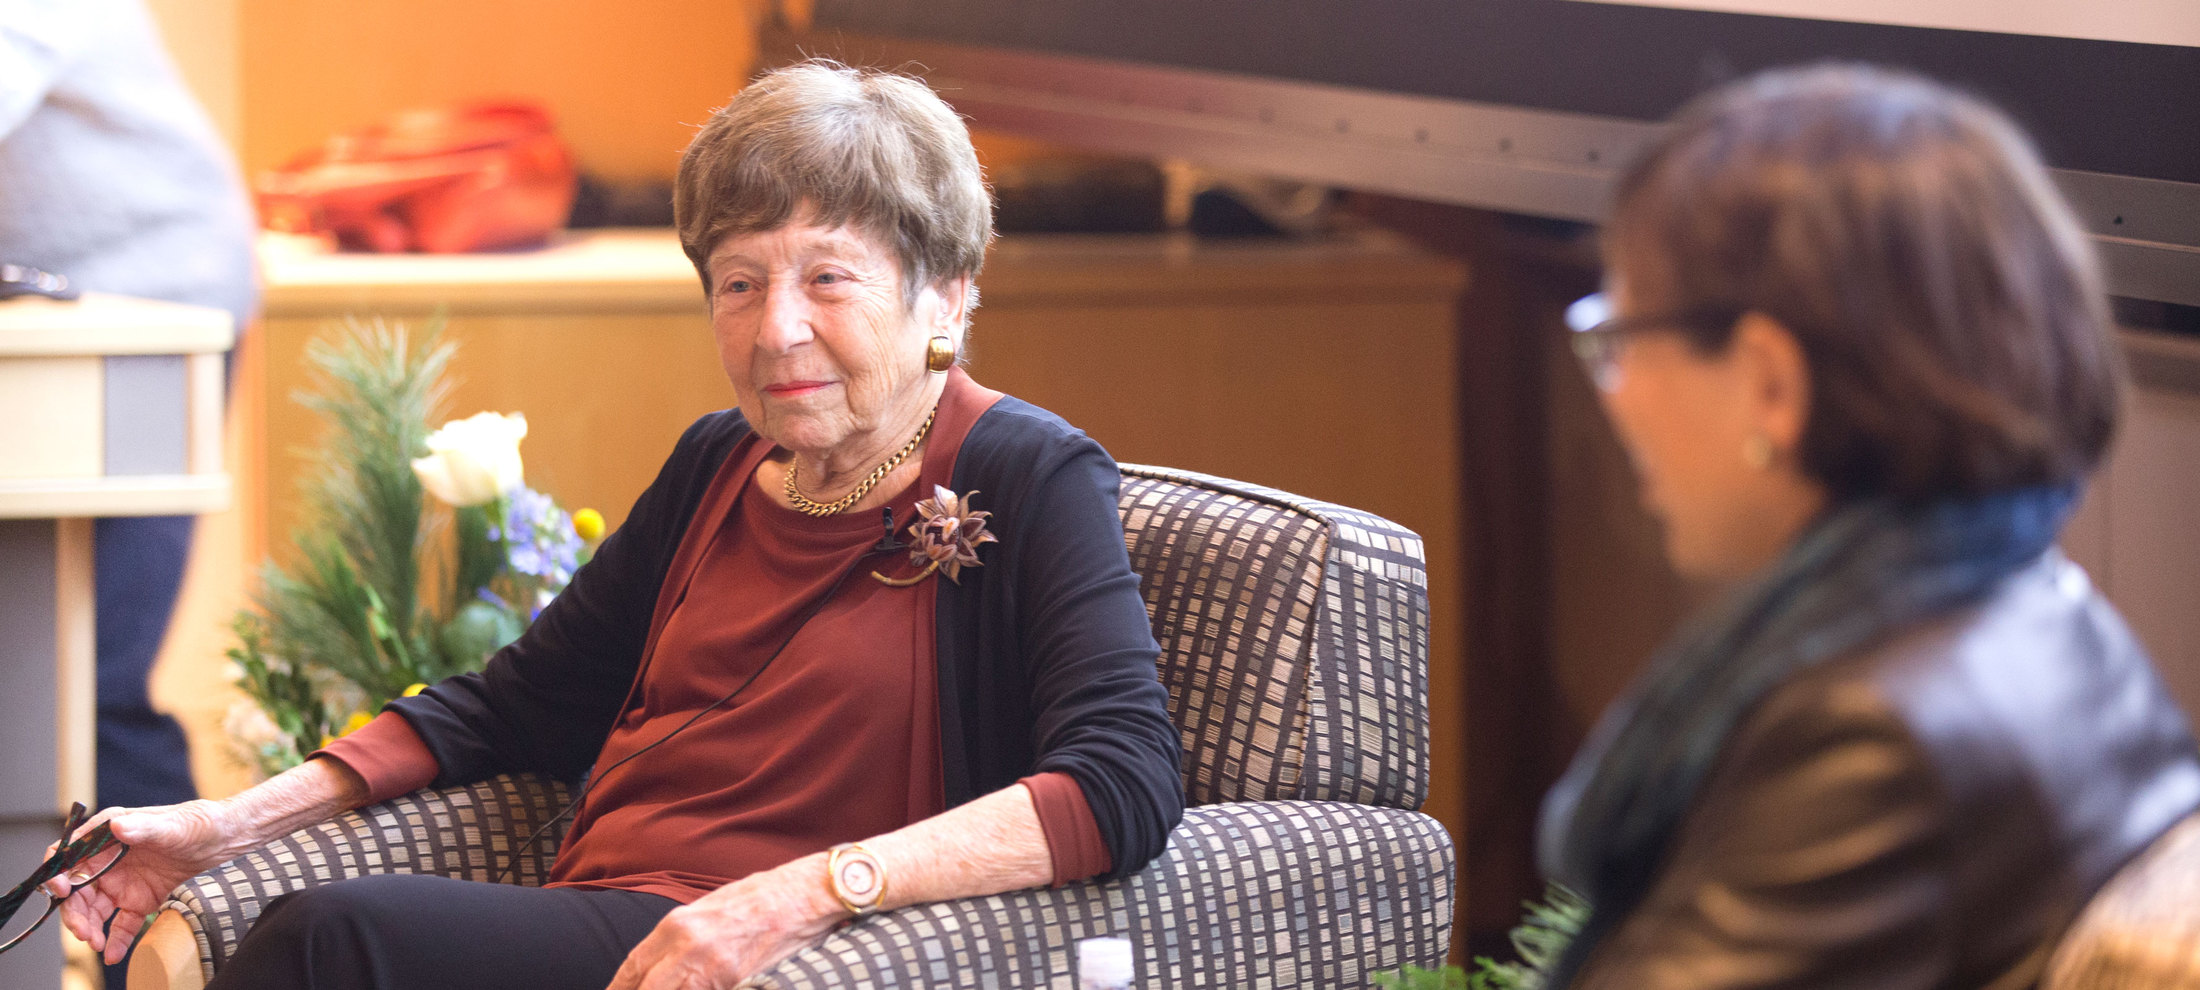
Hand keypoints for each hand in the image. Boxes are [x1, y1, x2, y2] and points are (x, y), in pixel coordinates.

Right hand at [41, 800, 238, 964]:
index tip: (61, 890)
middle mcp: (107, 860)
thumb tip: (117, 827)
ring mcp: (122, 882)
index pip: (67, 854)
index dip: (57, 872)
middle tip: (83, 931)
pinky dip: (115, 939)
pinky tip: (112, 953)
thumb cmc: (198, 823)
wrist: (226, 839)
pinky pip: (121, 923)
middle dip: (73, 912)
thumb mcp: (172, 825)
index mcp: (106, 835)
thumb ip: (144, 828)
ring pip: (93, 910)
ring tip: (96, 943)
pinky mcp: (139, 900)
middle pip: (76, 889)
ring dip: (89, 928)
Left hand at [606, 854, 844, 989]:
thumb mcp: (707, 909)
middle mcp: (687, 948)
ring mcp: (711, 969)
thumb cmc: (758, 898)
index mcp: (676, 925)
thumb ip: (679, 937)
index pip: (632, 968)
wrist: (801, 896)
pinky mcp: (735, 983)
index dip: (618, 989)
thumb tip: (658, 965)